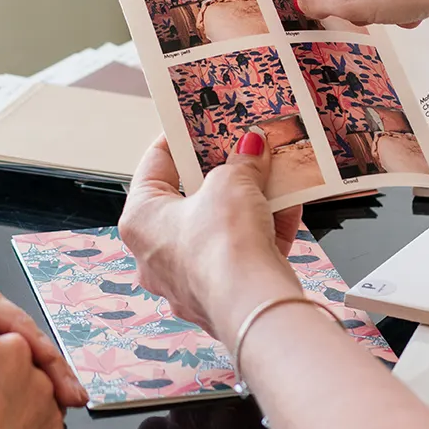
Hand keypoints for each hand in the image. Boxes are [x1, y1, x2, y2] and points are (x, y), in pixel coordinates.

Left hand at [0, 282, 85, 427]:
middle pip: (5, 319)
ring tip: (70, 398)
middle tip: (67, 388)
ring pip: (14, 341)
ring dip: (46, 368)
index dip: (15, 329)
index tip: (40, 360)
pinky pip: (12, 363)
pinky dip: (36, 383)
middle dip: (42, 352)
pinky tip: (56, 405)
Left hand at [120, 134, 301, 340]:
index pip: (154, 166)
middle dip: (220, 174)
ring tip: (272, 176)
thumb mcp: (232, 183)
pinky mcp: (219, 297)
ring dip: (247, 203)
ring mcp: (186, 279)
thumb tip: (251, 149)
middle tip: (241, 150)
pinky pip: (240, 255)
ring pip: (218, 230)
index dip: (178, 140)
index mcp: (140, 220)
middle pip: (189, 200)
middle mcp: (155, 254)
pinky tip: (288, 209)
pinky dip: (262, 232)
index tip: (198, 124)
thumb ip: (241, 162)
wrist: (253, 305)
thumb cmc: (223, 247)